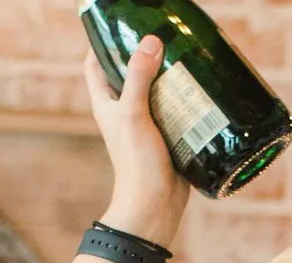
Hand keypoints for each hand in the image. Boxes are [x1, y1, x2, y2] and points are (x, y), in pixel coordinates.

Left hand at [87, 32, 188, 247]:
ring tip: (182, 58)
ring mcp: (146, 125)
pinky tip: (196, 89)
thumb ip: (139, 76)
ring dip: (167, 78)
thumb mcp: (133, 113)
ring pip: (154, 92)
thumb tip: (151, 42)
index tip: (120, 28)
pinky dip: (183, 100)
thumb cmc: (136, 162)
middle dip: (143, 56)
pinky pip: (174, 112)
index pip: (96, 64)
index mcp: (106, 103)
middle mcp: (124, 112)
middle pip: (129, 74)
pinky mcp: (167, 137)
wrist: (156, 204)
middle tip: (161, 39)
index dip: (103, 43)